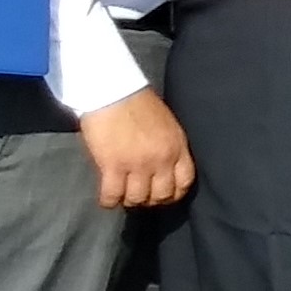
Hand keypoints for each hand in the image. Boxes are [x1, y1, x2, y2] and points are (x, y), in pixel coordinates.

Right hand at [78, 88, 193, 209]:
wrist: (112, 90)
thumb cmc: (137, 103)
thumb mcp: (166, 125)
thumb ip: (167, 147)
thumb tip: (161, 171)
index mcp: (177, 146)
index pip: (184, 182)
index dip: (173, 194)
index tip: (162, 194)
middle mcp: (161, 158)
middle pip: (162, 196)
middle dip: (150, 200)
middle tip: (138, 195)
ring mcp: (138, 164)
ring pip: (137, 199)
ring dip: (128, 200)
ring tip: (122, 193)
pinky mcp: (112, 166)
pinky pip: (112, 196)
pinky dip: (108, 201)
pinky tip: (106, 197)